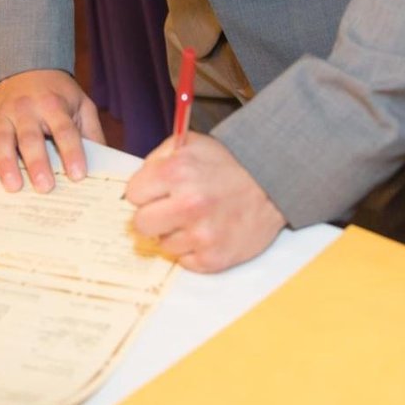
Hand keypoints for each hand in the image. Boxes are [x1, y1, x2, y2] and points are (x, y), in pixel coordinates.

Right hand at [0, 70, 101, 192]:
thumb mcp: (81, 104)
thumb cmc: (58, 93)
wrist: (27, 64)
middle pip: (31, 138)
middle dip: (37, 163)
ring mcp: (4, 111)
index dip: (72, 153)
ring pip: (3, 139)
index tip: (78, 175)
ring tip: (14, 186)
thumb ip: (91, 133)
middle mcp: (27, 107)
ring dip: (7, 163)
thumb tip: (103, 164)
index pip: (65, 131)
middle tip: (44, 187)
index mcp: (54, 104)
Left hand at [126, 135, 285, 272]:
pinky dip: (193, 250)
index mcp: (176, 172)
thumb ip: (158, 159)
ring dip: (176, 234)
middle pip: (140, 224)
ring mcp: (202, 235)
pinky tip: (208, 232)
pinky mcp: (213, 258)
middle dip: (153, 216)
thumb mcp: (190, 144)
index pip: (131, 195)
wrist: (273, 184)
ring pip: (162, 245)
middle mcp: (188, 204)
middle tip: (171, 209)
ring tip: (197, 219)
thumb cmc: (229, 164)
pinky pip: (184, 261)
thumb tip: (137, 184)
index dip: (145, 192)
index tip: (158, 192)